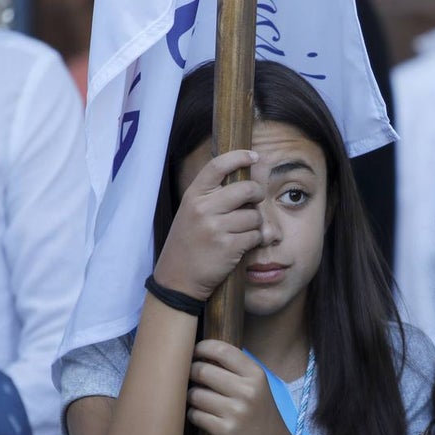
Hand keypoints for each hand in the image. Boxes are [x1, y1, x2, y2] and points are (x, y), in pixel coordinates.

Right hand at [153, 150, 265, 300]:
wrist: (178, 278)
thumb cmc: (188, 243)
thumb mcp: (191, 212)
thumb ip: (213, 196)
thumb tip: (247, 181)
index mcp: (193, 196)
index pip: (217, 166)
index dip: (239, 157)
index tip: (254, 156)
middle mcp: (203, 209)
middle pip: (246, 189)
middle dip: (257, 194)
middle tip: (255, 200)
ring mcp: (215, 228)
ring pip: (254, 216)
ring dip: (256, 223)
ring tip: (243, 231)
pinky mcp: (228, 247)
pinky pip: (256, 236)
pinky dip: (255, 240)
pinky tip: (242, 245)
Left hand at [186, 340, 307, 434]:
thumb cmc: (261, 416)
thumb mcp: (258, 387)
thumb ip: (235, 370)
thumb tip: (201, 355)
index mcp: (256, 375)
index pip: (222, 350)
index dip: (201, 348)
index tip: (194, 353)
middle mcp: (247, 391)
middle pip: (202, 370)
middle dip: (190, 373)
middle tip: (190, 379)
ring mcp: (236, 412)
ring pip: (195, 394)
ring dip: (191, 397)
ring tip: (198, 401)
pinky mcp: (225, 431)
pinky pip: (195, 415)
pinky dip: (193, 414)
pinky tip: (201, 416)